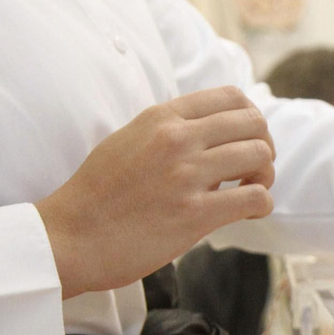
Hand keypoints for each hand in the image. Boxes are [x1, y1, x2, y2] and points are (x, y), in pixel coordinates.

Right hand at [35, 87, 274, 298]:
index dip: (250, 119)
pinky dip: (262, 205)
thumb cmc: (98, 195)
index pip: (231, 97)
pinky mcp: (195, 213)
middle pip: (254, 124)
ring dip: (265, 176)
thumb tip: (213, 133)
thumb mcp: (129, 141)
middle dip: (264, 146)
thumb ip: (169, 132)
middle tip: (252, 169)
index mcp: (160, 118)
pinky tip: (248, 213)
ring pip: (260, 156)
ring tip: (249, 190)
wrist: (69, 237)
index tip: (244, 140)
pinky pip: (256, 198)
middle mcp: (176, 139)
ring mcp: (186, 175)